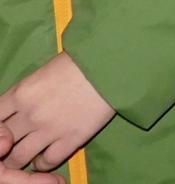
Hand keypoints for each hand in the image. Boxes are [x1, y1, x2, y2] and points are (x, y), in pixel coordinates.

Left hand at [0, 53, 114, 172]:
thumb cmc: (82, 59)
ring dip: (20, 159)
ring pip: (19, 159)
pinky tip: (47, 154)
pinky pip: (45, 163)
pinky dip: (42, 162)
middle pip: (2, 143)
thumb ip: (26, 93)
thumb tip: (16, 109)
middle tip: (13, 145)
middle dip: (5, 146)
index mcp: (21, 93)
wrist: (116, 61)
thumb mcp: (45, 70)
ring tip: (29, 153)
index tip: (4, 130)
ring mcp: (49, 129)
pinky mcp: (70, 140)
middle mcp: (30, 114)